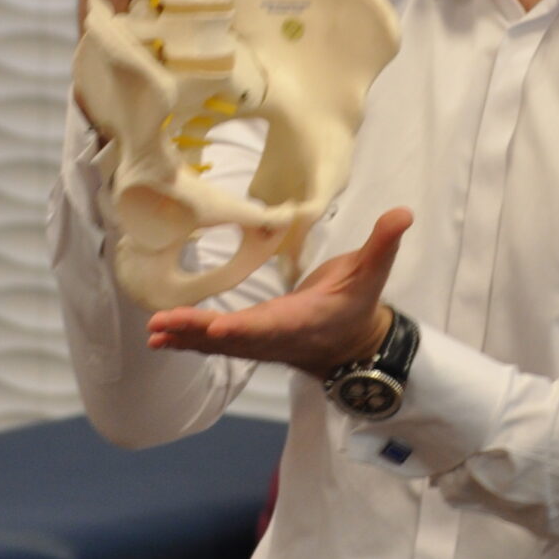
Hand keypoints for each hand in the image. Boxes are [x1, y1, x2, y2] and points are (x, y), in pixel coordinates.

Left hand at [146, 208, 413, 376]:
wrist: (352, 346)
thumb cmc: (357, 304)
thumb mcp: (372, 273)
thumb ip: (383, 243)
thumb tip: (403, 213)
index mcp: (302, 319)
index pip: (270, 325)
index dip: (244, 328)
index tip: (219, 329)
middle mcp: (276, 336)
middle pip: (233, 337)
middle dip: (199, 331)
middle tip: (164, 324)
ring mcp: (259, 343)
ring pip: (218, 343)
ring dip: (185, 336)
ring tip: (154, 331)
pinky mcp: (248, 342)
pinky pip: (214, 344)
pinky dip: (188, 340)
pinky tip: (160, 337)